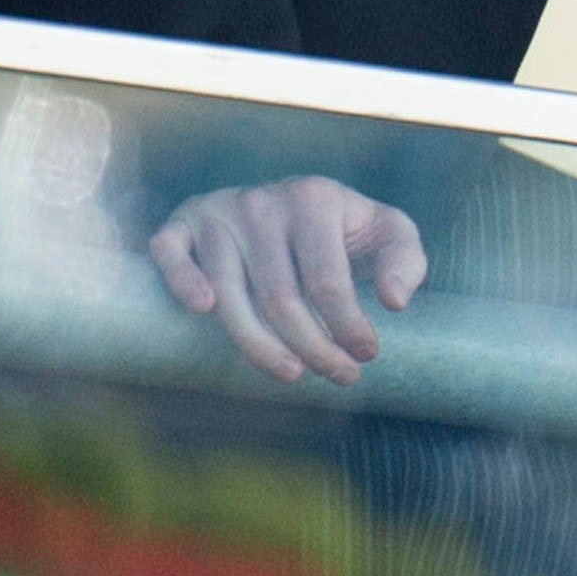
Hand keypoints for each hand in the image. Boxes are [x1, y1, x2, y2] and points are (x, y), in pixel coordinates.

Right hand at [149, 176, 426, 385]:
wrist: (290, 201)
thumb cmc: (343, 229)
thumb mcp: (387, 232)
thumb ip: (405, 260)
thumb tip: (393, 303)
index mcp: (314, 198)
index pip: (327, 281)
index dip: (347, 326)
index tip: (366, 356)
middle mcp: (263, 202)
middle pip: (280, 297)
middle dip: (312, 347)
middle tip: (339, 377)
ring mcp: (220, 211)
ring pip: (230, 294)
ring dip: (258, 346)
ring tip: (292, 374)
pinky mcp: (184, 223)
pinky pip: (170, 252)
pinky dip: (181, 280)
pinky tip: (204, 310)